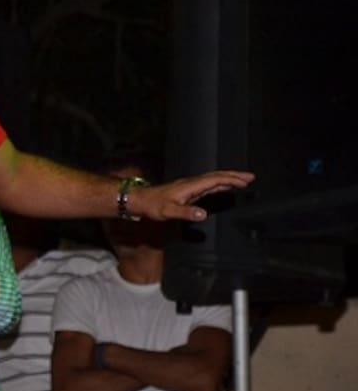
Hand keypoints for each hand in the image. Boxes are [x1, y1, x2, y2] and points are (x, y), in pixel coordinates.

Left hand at [134, 170, 254, 221]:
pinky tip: (223, 187)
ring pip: (212, 179)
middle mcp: (191, 183)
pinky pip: (207, 185)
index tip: (245, 181)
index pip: (214, 180)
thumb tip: (204, 214)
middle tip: (250, 177)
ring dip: (228, 179)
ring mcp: (189, 186)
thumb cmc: (153, 206)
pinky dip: (218, 185)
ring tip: (242, 180)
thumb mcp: (168, 211)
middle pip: (216, 176)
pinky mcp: (187, 191)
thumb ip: (186, 212)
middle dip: (234, 175)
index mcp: (190, 186)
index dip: (231, 179)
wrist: (139, 201)